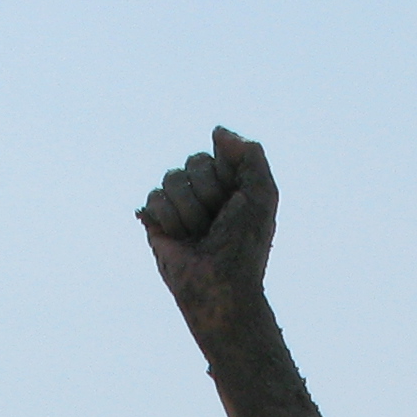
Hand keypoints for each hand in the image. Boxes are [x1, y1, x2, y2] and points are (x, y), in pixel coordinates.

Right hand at [137, 128, 277, 331]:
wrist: (221, 285)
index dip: (227, 177)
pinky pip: (154, 198)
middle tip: (216, 224)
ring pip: (172, 178)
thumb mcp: (262, 194)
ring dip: (189, 210)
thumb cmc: (245, 245)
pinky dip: (169, 219)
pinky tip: (179, 238)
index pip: (218, 154)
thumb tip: (216, 132)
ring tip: (198, 234)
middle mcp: (204, 190)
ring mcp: (180, 205)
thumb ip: (250, 154)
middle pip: (194, 162)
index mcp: (231, 183)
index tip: (236, 204)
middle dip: (207, 194)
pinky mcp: (156, 221)